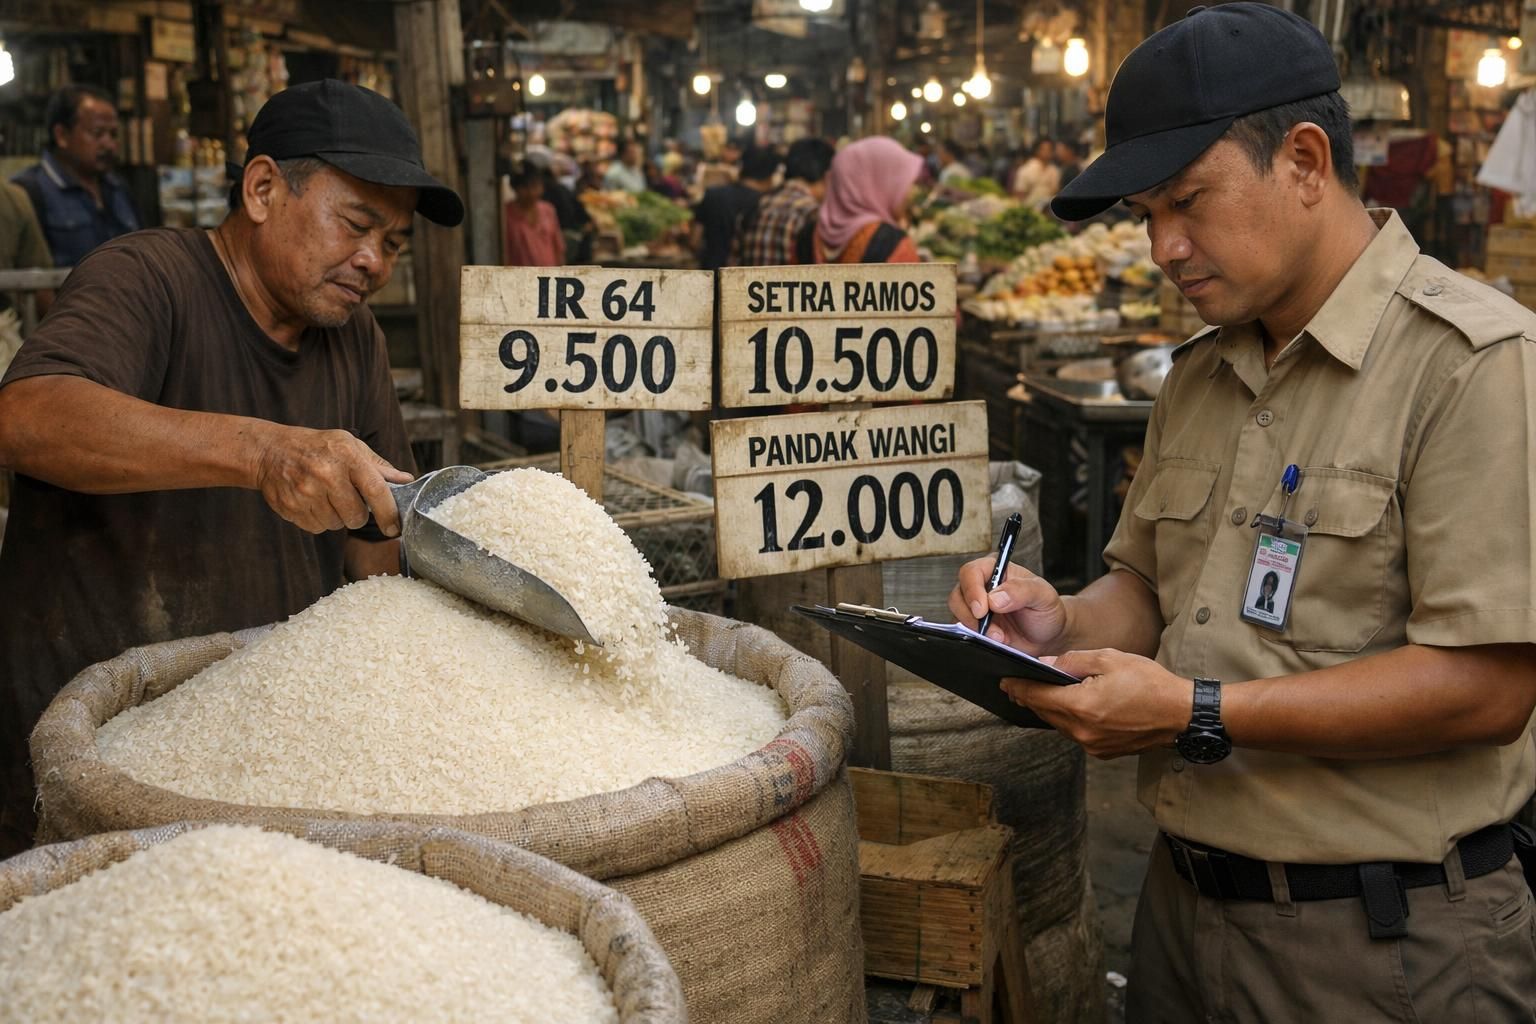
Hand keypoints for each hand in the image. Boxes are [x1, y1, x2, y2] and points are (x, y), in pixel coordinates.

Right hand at [252, 425, 412, 535]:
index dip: (389, 513)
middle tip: (346, 498)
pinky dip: (318, 519)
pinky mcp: (291, 507)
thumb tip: (407, 480)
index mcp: (347, 456)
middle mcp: (327, 474)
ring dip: (336, 516)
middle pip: (357, 516)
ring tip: (325, 496)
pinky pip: (317, 528)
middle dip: (357, 514)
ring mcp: (306, 492)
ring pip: (336, 525)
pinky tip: (311, 501)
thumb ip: (378, 465)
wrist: (270, 451)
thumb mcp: (349, 445)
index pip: (376, 490)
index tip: (394, 528)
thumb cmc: (317, 447)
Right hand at [948, 554, 1069, 654]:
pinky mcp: (975, 625)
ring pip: (958, 613)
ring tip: (1000, 636)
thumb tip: (995, 598)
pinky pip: (963, 630)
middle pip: (958, 594)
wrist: (1049, 636)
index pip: (971, 572)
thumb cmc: (1047, 610)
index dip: (972, 590)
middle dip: (971, 615)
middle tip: (992, 629)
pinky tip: (996, 640)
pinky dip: (976, 638)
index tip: (982, 610)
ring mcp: (976, 606)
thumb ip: (1021, 591)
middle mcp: (982, 585)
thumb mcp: (1043, 596)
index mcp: (997, 570)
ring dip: (975, 628)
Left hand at [1000, 649, 1191, 758]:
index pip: (1037, 697)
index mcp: (1081, 707)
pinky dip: (1067, 720)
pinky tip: (1069, 707)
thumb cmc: (1150, 683)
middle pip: (1044, 713)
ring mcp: (1092, 745)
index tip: (1004, 681)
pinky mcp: (1102, 751)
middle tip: (1016, 686)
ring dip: (1049, 709)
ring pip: (1058, 724)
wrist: (1181, 714)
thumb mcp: (1109, 659)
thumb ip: (1072, 661)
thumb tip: (1046, 665)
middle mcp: (1082, 731)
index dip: (1018, 687)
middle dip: (1029, 698)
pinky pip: (1075, 733)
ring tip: (1040, 693)